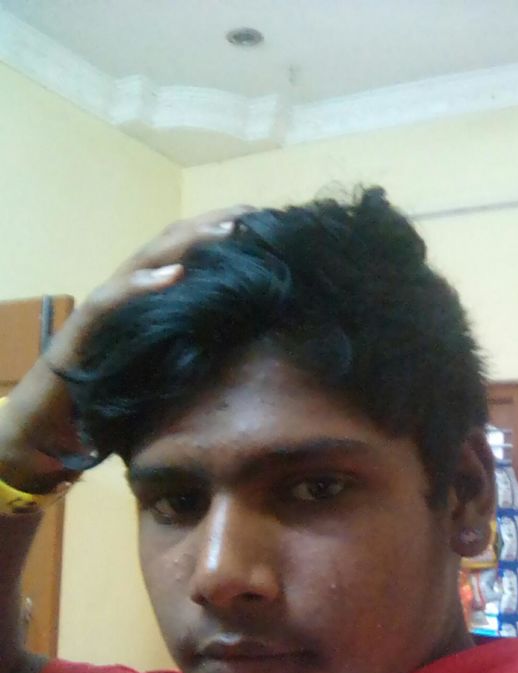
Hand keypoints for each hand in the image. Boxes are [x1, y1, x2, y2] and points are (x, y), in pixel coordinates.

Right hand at [48, 205, 253, 368]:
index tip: (261, 220)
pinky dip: (142, 284)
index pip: (186, 249)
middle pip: (172, 241)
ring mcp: (107, 300)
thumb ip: (186, 337)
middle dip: (213, 223)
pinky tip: (172, 275)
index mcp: (145, 290)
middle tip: (253, 213)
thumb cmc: (106, 383)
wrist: (52, 409)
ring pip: (148, 258)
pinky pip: (114, 298)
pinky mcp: (88, 323)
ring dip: (188, 243)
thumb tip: (234, 334)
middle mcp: (127, 285)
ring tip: (225, 232)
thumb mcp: (158, 357)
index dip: (220, 231)